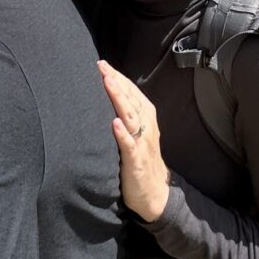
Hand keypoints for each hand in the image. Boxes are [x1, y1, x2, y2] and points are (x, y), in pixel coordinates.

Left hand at [97, 61, 169, 221]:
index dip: (118, 77)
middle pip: (130, 99)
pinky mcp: (136, 161)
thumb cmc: (142, 160)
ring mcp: (142, 143)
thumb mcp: (138, 134)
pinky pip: (130, 146)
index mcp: (146, 118)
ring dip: (119, 99)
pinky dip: (123, 134)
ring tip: (108, 84)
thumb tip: (110, 96)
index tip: (103, 64)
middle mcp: (146, 126)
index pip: (131, 92)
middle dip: (116, 82)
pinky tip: (115, 124)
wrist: (155, 194)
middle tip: (102, 66)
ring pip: (131, 117)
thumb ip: (128, 116)